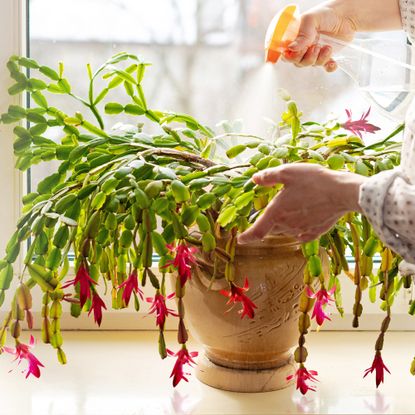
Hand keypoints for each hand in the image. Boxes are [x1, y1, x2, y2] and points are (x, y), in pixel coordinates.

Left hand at [238, 164, 366, 243]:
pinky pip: (300, 234)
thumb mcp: (288, 172)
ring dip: (283, 224)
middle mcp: (286, 225)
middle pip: (271, 229)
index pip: (257, 231)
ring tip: (293, 208)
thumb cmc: (314, 181)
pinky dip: (298, 228)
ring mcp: (301, 231)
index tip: (240, 239)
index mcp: (276, 212)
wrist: (343, 193)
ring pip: (285, 231)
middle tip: (275, 209)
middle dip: (268, 223)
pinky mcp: (314, 233)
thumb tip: (255, 179)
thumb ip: (269, 176)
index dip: (246, 237)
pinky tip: (304, 218)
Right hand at [283, 2, 357, 71]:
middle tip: (315, 47)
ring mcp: (315, 53)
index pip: (286, 54)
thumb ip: (302, 34)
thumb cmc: (327, 14)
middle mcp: (304, 47)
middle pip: (298, 63)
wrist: (347, 15)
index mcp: (296, 38)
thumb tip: (291, 48)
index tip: (299, 51)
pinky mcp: (327, 57)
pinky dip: (329, 67)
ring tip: (327, 47)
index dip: (290, 57)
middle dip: (307, 58)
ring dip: (320, 59)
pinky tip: (333, 62)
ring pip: (311, 65)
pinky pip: (325, 68)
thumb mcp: (311, 19)